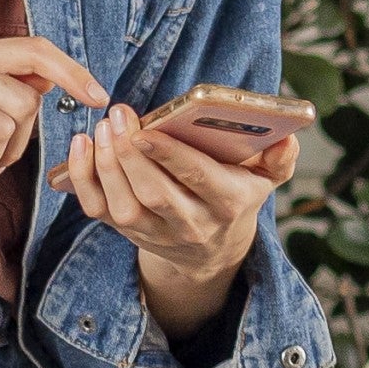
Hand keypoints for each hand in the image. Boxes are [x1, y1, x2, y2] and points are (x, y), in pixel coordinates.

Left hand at [56, 98, 298, 339]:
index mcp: (227, 203)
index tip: (147, 129)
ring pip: (124, 203)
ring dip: (107, 164)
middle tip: (118, 116)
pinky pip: (98, 209)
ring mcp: (156, 232)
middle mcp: (191, 223)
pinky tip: (81, 146)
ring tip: (103, 127)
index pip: (197, 178)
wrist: (209, 251)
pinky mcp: (127, 233)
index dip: (169, 155)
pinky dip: (83, 179)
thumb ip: (278, 159)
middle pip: (155, 192)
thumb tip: (286, 138)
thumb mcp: (264, 181)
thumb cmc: (234, 198)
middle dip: (131, 153)